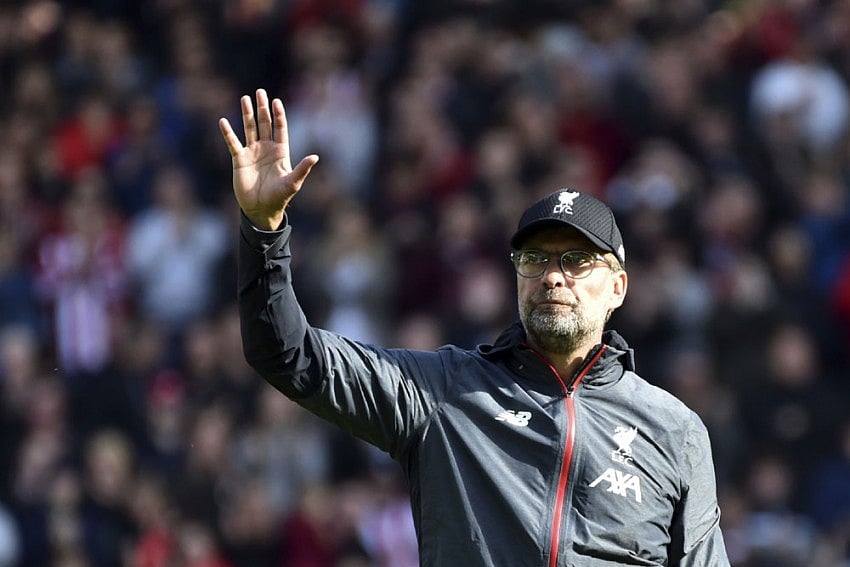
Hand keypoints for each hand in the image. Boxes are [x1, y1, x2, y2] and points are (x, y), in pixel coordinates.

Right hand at [219, 89, 318, 229]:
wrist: (261, 209)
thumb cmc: (279, 197)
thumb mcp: (293, 182)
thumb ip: (302, 168)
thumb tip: (315, 157)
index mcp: (281, 152)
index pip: (280, 128)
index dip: (278, 115)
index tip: (276, 101)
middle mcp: (266, 149)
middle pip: (264, 124)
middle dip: (263, 108)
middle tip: (260, 92)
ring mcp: (252, 153)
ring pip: (250, 129)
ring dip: (247, 114)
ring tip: (245, 98)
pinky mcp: (239, 160)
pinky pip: (233, 143)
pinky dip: (228, 133)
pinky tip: (223, 121)